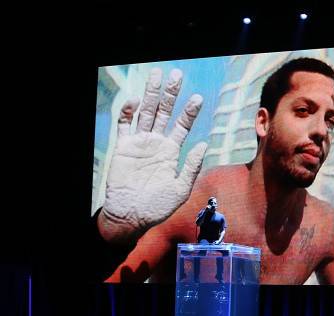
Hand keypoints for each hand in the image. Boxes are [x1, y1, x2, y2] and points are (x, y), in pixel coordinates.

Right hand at [98, 68, 207, 243]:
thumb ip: (191, 166)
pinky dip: (128, 112)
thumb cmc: (158, 206)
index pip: (182, 125)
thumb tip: (203, 144)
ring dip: (150, 94)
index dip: (189, 112)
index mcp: (171, 151)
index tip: (197, 98)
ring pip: (145, 112)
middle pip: (164, 112)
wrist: (132, 216)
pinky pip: (124, 125)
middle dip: (170, 94)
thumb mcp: (181, 188)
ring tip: (157, 75)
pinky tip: (135, 101)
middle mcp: (156, 143)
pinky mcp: (123, 147)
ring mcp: (139, 143)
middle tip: (177, 74)